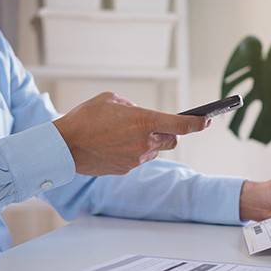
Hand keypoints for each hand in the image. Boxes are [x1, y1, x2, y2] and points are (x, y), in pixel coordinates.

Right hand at [53, 92, 208, 174]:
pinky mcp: (126, 170)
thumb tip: (139, 115)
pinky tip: (112, 145)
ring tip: (120, 134)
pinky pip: (137, 159)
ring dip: (145, 142)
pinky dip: (131, 152)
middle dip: (168, 133)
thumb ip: (132, 107)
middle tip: (153, 126)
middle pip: (171, 140)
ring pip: (152, 150)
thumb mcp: (110, 100)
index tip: (207, 120)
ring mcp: (136, 159)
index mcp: (144, 121)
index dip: (198, 123)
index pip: (181, 125)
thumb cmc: (85, 118)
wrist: (63, 147)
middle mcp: (144, 143)